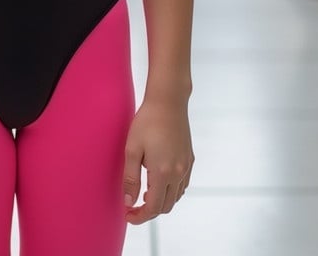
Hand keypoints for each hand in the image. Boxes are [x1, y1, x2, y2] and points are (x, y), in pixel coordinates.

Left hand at [122, 99, 193, 224]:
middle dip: (149, 211)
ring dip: (161, 201)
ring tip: (144, 194)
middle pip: (166, 206)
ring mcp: (186, 166)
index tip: (127, 215)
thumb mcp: (132, 149)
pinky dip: (171, 191)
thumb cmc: (147, 122)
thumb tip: (128, 202)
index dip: (140, 216)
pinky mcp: (190, 159)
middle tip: (133, 206)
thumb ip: (130, 178)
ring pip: (176, 197)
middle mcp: (178, 173)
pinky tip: (159, 181)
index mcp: (163, 173)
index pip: (153, 207)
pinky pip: (183, 185)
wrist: (168, 101)